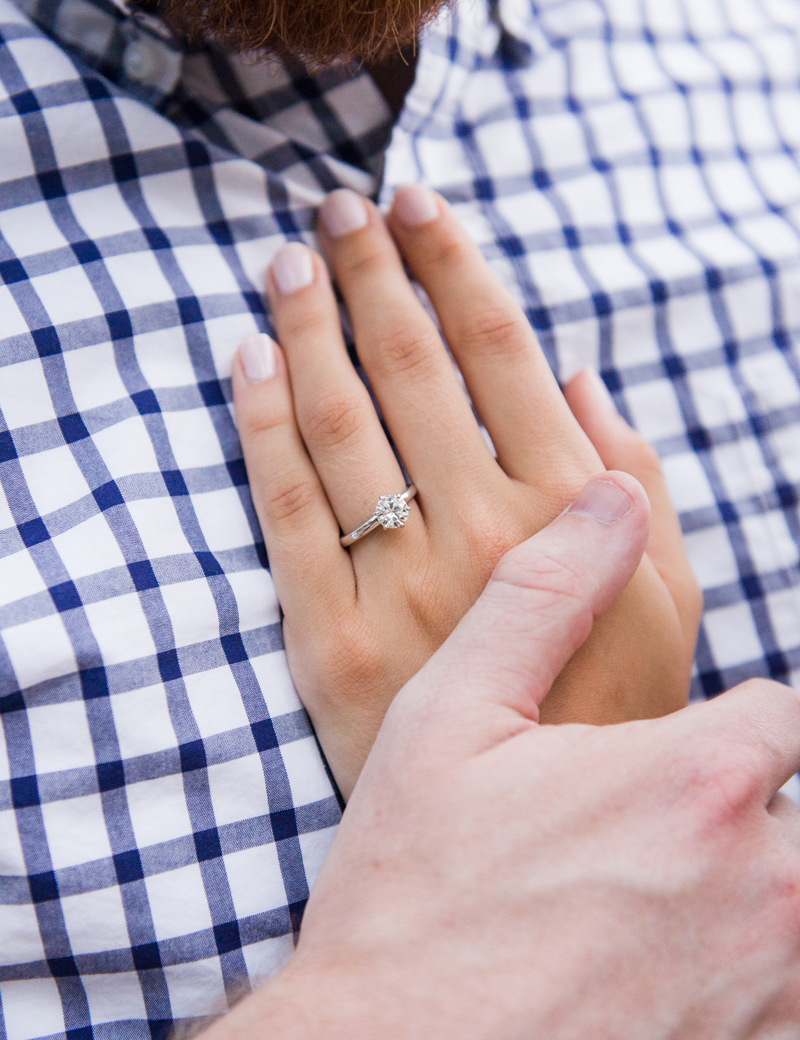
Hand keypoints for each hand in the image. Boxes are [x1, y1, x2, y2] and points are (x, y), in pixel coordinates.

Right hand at [160, 476, 799, 1039]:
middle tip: (642, 857)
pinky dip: (761, 1000)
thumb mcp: (450, 722)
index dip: (726, 737)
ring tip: (648, 920)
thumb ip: (543, 595)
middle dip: (738, 822)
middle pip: (798, 815)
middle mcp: (768, 885)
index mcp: (700, 779)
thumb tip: (608, 497)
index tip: (665, 769)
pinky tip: (669, 994)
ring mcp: (781, 998)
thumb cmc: (414, 901)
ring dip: (756, 907)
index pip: (781, 715)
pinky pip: (799, 1019)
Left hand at [232, 186, 700, 795]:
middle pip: (411, 367)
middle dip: (371, 271)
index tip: (416, 204)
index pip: (499, 351)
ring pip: (340, 423)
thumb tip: (581, 374)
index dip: (451, 264)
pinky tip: (247, 360)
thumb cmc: (613, 706)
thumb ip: (638, 480)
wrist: (535, 835)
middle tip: (339, 208)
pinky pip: (285, 511)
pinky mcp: (331, 639)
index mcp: (569, 509)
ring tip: (288, 262)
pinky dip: (260, 425)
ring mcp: (402, 585)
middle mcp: (484, 532)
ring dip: (308, 326)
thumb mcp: (672, 596)